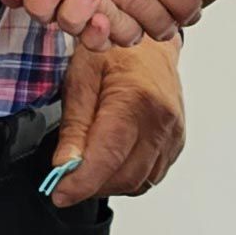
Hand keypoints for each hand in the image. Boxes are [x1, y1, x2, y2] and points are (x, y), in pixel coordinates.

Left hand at [46, 35, 185, 206]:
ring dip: (110, 183)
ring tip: (90, 164)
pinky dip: (128, 176)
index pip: (107, 158)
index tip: (59, 193)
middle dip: (92, 186)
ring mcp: (173, 133)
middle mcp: (161, 120)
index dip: (79, 184)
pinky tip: (113, 159)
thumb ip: (74, 127)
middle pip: (124, 177)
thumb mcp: (81, 79)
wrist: (149, 41)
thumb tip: (64, 166)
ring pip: (139, 182)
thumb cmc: (115, 53)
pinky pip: (151, 175)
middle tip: (67, 176)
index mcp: (135, 100)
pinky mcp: (177, 141)